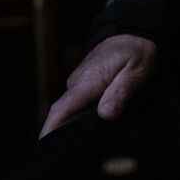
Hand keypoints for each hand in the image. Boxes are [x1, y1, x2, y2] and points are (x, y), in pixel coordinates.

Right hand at [39, 34, 158, 137]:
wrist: (132, 31)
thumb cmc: (136, 50)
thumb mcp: (136, 73)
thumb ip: (120, 93)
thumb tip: (105, 115)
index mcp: (88, 80)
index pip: (62, 108)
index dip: (50, 128)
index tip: (43, 145)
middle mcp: (78, 81)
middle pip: (66, 114)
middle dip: (71, 132)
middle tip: (86, 147)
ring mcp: (80, 82)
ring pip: (77, 109)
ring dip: (86, 123)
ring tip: (105, 134)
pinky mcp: (84, 83)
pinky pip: (84, 102)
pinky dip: (93, 112)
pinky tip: (110, 119)